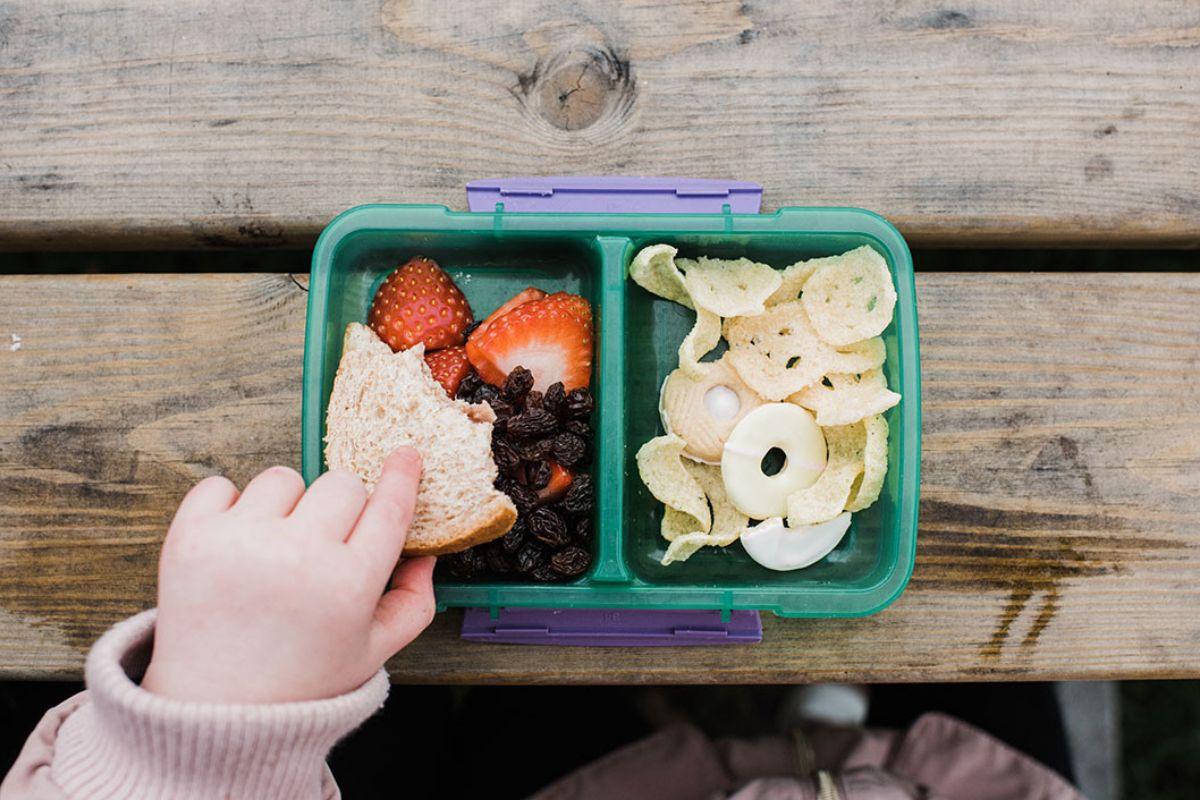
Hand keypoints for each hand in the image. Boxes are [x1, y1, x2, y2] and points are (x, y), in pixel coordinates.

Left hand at [141, 449, 435, 703]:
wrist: (213, 711)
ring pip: (284, 478)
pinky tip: (237, 545)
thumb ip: (413, 604)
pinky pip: (220, 485)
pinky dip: (230, 507)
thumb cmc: (299, 681)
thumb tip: (425, 554)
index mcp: (349, 586)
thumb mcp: (372, 652)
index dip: (401, 476)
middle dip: (341, 507)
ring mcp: (240, 543)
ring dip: (286, 505)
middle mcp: (298, 557)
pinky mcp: (191, 537)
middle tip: (323, 544)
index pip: (389, 508)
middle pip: (341, 484)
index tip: (405, 455)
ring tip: (274, 551)